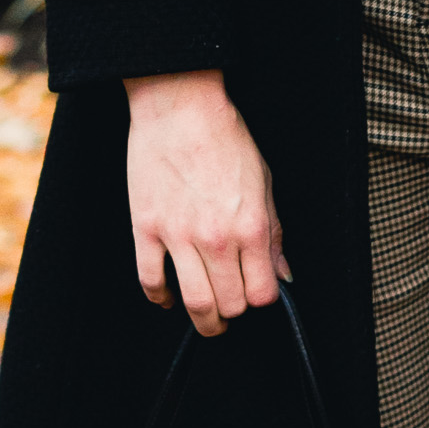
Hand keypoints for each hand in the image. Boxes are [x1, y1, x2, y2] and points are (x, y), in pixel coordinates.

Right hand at [124, 69, 289, 336]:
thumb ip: (274, 233)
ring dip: (204, 320)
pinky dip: (160, 298)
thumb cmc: (224, 139)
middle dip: (234, 314)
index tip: (257, 294)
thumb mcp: (264, 183)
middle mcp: (217, 238)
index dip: (262, 299)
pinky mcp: (146, 229)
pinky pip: (151, 281)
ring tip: (206, 318)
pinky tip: (167, 297)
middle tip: (231, 309)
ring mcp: (179, 237)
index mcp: (251, 227)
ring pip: (195, 303)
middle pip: (231, 304)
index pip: (263, 293)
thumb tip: (281, 271)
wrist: (180, 107)